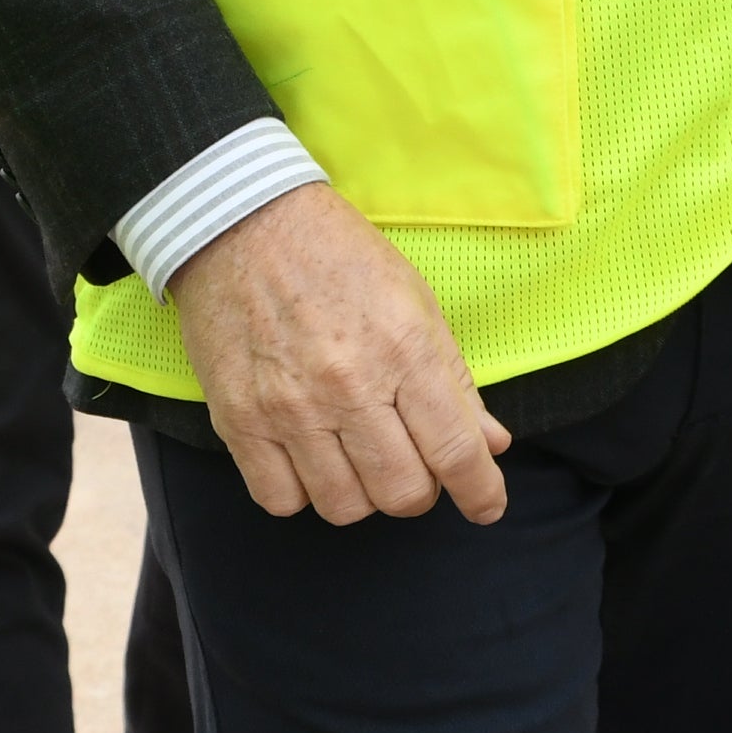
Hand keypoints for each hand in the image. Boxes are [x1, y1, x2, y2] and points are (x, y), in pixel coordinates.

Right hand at [164, 183, 509, 523]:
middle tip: (416, 464)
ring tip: (363, 458)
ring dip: (365, 494)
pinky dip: (304, 494)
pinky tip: (313, 460)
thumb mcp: (416, 302)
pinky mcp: (239, 422)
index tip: (487, 506)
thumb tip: (492, 444)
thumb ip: (455, 380)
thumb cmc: (340, 257)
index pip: (455, 451)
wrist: (244, 226)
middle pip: (402, 492)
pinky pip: (281, 500)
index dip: (480, 492)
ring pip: (344, 507)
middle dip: (421, 492)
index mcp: (403, 349)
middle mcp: (348, 387)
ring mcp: (289, 409)